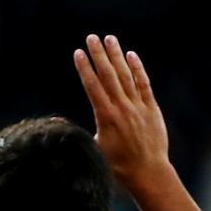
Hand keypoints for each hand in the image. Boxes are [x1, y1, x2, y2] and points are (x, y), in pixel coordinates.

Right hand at [73, 34, 169, 185]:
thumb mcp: (94, 150)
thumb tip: (58, 122)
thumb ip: (81, 132)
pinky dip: (137, 69)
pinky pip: (144, 84)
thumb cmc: (117, 166)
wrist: (147, 172)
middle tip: (91, 37)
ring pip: (126, 75)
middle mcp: (122, 108)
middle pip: (108, 75)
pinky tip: (131, 55)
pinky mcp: (151, 109)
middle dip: (99, 55)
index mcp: (106, 118)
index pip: (93, 87)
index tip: (77, 53)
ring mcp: (138, 107)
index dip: (85, 68)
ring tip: (110, 39)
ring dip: (117, 56)